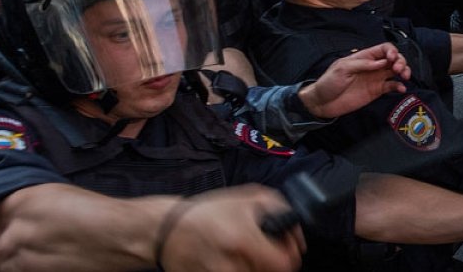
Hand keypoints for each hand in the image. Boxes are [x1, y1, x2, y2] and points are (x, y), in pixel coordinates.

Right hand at [158, 185, 304, 271]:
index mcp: (243, 240)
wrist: (166, 229)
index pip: (284, 265)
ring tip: (241, 252)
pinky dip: (238, 270)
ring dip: (253, 266)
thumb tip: (295, 232)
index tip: (287, 250)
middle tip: (261, 248)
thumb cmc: (206, 212)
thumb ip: (278, 209)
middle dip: (270, 260)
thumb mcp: (247, 198)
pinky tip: (229, 260)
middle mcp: (232, 264)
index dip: (290, 256)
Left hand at [297, 43, 410, 118]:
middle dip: (401, 61)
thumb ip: (362, 64)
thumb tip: (381, 62)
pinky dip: (399, 86)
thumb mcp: (342, 68)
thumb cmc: (328, 82)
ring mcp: (375, 78)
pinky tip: (401, 88)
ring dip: (404, 71)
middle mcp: (372, 66)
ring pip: (395, 71)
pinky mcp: (376, 91)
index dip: (392, 51)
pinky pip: (391, 86)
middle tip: (399, 69)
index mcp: (364, 57)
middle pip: (393, 59)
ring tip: (404, 76)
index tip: (393, 58)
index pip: (383, 49)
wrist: (322, 103)